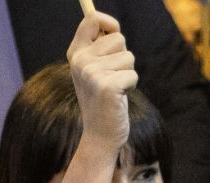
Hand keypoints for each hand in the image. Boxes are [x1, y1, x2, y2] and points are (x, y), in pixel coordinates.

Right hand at [65, 11, 134, 153]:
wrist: (100, 135)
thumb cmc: (104, 100)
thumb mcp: (97, 70)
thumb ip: (101, 49)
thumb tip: (113, 27)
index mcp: (76, 53)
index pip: (92, 19)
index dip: (109, 22)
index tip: (114, 30)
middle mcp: (80, 61)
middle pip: (118, 38)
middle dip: (123, 57)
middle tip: (114, 77)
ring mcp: (92, 73)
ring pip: (129, 57)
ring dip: (128, 73)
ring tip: (116, 89)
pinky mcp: (106, 86)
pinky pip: (133, 74)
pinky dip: (131, 85)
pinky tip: (119, 98)